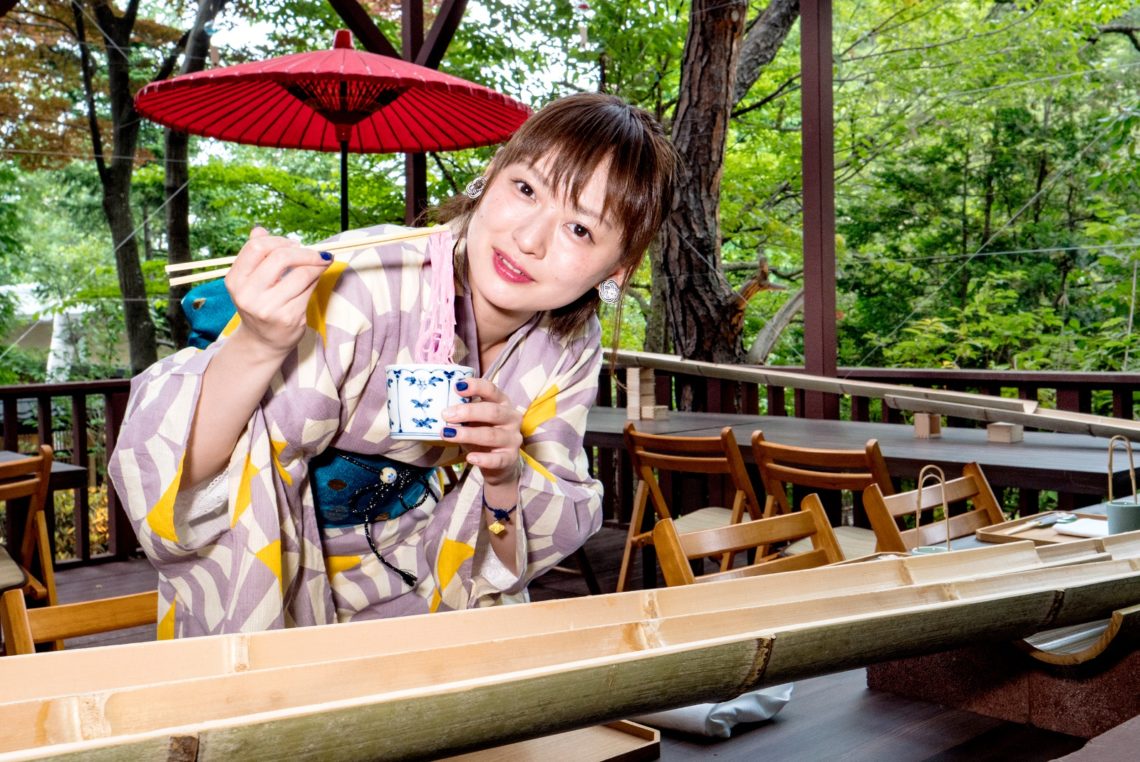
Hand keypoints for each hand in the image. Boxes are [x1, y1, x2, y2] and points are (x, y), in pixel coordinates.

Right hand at [225, 227, 332, 356]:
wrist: (263, 341)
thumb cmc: (260, 303)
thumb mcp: (250, 280)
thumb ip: (255, 255)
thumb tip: (259, 229)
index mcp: (235, 280)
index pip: (257, 247)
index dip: (279, 240)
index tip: (293, 244)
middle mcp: (248, 294)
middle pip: (281, 257)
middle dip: (304, 251)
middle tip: (315, 253)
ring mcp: (268, 308)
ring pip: (301, 273)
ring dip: (316, 265)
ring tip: (320, 263)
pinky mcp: (288, 318)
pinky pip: (309, 289)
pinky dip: (317, 279)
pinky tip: (317, 278)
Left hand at [441, 378, 522, 486]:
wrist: (499, 461)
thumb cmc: (483, 433)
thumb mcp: (475, 419)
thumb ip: (464, 413)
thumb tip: (443, 410)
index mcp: (502, 403)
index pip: (491, 390)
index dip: (475, 386)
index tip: (457, 386)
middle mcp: (511, 418)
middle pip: (492, 411)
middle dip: (468, 412)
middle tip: (446, 415)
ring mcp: (512, 439)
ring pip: (491, 435)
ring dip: (467, 434)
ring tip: (448, 434)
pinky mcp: (510, 458)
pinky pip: (496, 459)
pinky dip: (482, 458)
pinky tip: (469, 457)